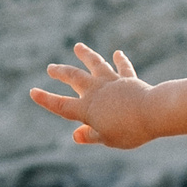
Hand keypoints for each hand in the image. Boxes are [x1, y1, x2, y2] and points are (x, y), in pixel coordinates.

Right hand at [31, 43, 155, 147]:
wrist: (154, 113)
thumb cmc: (130, 130)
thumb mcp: (108, 139)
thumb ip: (91, 136)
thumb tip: (75, 136)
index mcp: (87, 109)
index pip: (61, 105)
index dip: (46, 99)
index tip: (33, 91)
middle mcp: (96, 92)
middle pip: (74, 78)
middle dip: (61, 72)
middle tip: (51, 67)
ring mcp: (112, 83)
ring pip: (95, 65)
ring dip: (86, 55)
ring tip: (78, 46)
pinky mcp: (128, 80)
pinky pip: (123, 68)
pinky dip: (120, 61)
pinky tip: (118, 53)